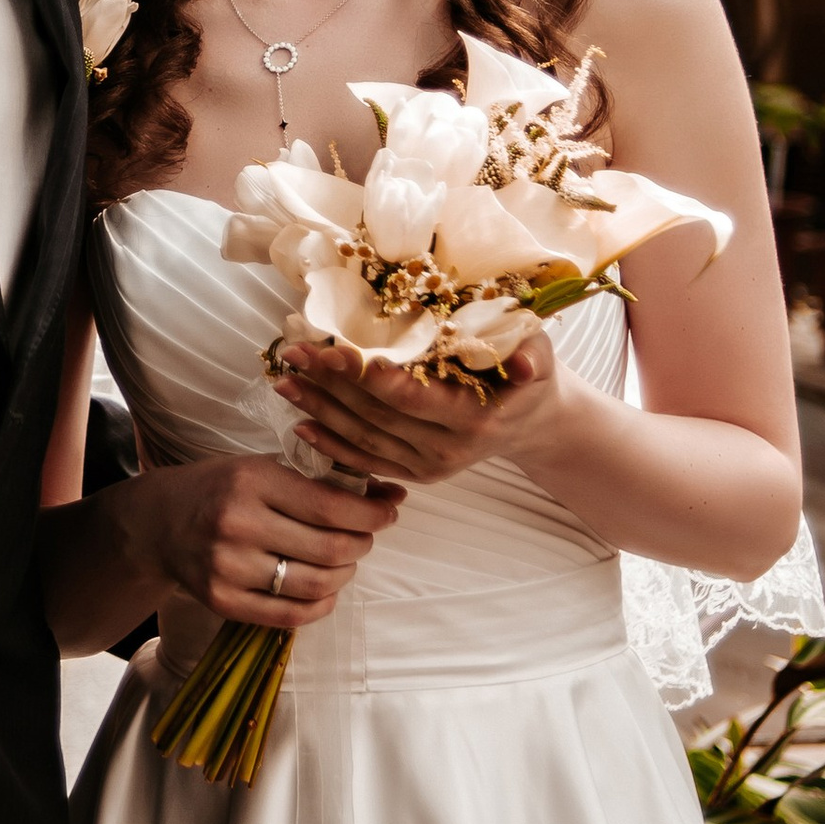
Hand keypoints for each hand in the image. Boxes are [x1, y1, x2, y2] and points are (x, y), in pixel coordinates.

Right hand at [123, 444, 395, 634]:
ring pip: (315, 585)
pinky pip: (289, 616)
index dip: (371, 515)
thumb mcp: (262, 469)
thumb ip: (322, 483)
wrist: (158, 523)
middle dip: (361, 544)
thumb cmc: (220, 490)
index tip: (386, 514)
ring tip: (342, 562)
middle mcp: (238, 524)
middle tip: (363, 538)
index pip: (330, 507)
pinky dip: (319, 606)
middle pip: (329, 549)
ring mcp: (228, 567)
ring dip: (344, 575)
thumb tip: (393, 496)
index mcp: (251, 481)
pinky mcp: (222, 601)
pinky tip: (324, 591)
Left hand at [273, 329, 563, 492]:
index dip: (372, 377)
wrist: (531, 421)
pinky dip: (330, 445)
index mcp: (475, 418)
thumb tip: (527, 362)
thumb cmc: (530, 375)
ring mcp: (429, 465)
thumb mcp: (539, 355)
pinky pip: (365, 460)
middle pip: (378, 415)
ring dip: (320, 410)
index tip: (336, 350)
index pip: (413, 397)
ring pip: (364, 437)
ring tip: (285, 380)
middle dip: (332, 384)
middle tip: (296, 353)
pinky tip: (299, 424)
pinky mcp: (415, 472)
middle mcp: (448, 448)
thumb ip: (531, 355)